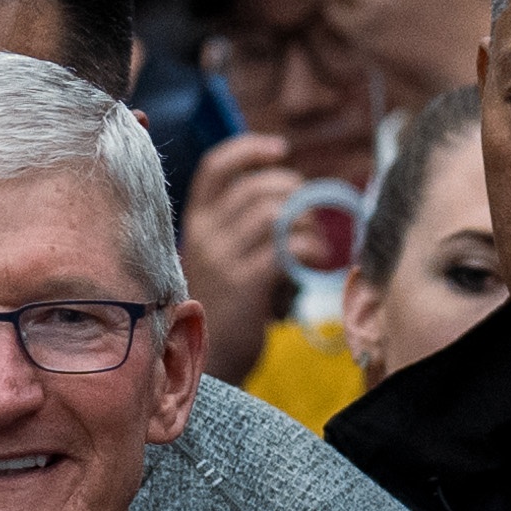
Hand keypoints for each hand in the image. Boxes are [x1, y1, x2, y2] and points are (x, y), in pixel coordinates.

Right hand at [180, 132, 301, 340]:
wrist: (208, 361)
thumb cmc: (225, 307)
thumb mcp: (222, 259)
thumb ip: (244, 228)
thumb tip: (296, 199)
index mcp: (195, 222)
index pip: (216, 167)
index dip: (249, 149)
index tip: (280, 150)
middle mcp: (204, 234)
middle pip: (257, 188)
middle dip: (295, 192)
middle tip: (311, 214)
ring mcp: (222, 257)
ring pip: (275, 214)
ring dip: (306, 223)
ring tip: (315, 244)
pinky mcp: (244, 283)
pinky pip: (287, 247)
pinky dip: (310, 248)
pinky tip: (315, 261)